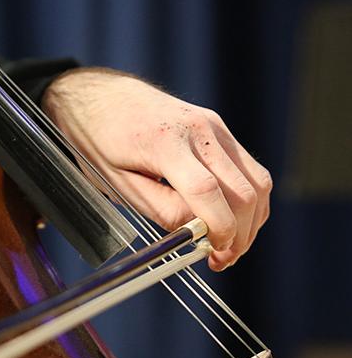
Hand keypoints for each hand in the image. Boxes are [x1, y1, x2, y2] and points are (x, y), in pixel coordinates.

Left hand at [42, 68, 271, 270]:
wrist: (100, 97)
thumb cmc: (100, 142)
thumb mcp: (118, 184)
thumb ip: (161, 207)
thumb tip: (198, 231)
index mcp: (165, 142)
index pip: (206, 191)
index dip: (218, 229)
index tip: (214, 254)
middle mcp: (199, 130)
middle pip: (243, 190)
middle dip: (239, 234)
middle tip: (221, 260)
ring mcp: (214, 125)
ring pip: (257, 180)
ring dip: (250, 220)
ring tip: (229, 245)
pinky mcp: (219, 128)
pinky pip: (249, 169)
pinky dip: (249, 200)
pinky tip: (232, 219)